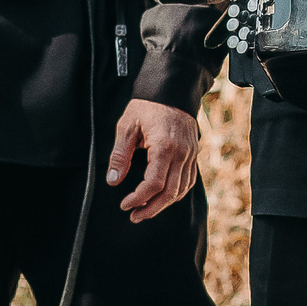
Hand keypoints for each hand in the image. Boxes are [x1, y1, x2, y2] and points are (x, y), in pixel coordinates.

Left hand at [105, 98, 201, 221]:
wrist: (172, 90)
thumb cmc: (148, 105)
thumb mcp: (127, 126)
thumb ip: (120, 155)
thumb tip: (113, 180)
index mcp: (164, 146)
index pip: (154, 183)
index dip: (138, 198)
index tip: (125, 204)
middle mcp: (182, 153)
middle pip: (170, 192)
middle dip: (151, 209)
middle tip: (134, 216)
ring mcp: (190, 154)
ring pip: (181, 190)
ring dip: (163, 204)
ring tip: (146, 210)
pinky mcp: (193, 154)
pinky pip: (188, 181)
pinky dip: (176, 193)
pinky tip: (163, 197)